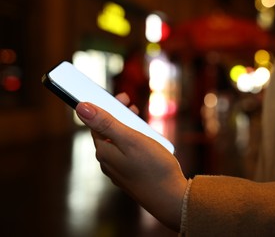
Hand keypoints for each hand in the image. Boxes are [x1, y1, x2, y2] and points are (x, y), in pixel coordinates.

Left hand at [75, 93, 186, 231]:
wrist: (172, 198)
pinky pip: (127, 153)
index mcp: (104, 151)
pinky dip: (134, 142)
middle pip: (107, 132)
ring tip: (142, 121)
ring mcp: (119, 171)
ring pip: (118, 143)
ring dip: (127, 128)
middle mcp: (107, 162)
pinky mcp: (130, 176)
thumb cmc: (154, 167)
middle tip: (133, 105)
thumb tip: (81, 107)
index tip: (122, 96)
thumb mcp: (130, 139)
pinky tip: (146, 141)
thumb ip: (106, 123)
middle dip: (118, 116)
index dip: (106, 106)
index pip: (96, 123)